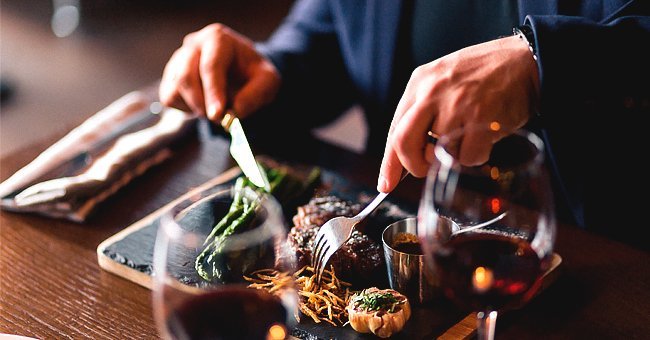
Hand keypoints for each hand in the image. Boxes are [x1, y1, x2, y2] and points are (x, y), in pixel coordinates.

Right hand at [159, 23, 280, 121]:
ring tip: (216, 109)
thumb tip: (235, 111)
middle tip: (218, 119)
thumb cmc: (254, 75)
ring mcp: (178, 60)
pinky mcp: (170, 77)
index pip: (210, 66)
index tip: (218, 115)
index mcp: (218, 39)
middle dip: (201, 103)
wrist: (242, 74)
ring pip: (175, 88)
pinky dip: (186, 108)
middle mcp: (194, 44)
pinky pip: (169, 98)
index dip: (213, 92)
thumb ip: (256, 94)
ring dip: (195, 107)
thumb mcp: (268, 82)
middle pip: (185, 76)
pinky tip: (203, 104)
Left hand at [378, 35, 539, 192]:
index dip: (390, 163)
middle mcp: (432, 93)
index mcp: (419, 83)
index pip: (394, 130)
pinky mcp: (481, 119)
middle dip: (413, 166)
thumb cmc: (483, 74)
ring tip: (468, 136)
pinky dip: (475, 156)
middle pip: (404, 144)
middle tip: (425, 169)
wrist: (524, 60)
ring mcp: (456, 106)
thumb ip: (421, 111)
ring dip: (453, 156)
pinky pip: (467, 158)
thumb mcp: (442, 79)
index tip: (386, 184)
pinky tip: (484, 137)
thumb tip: (403, 157)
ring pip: (438, 156)